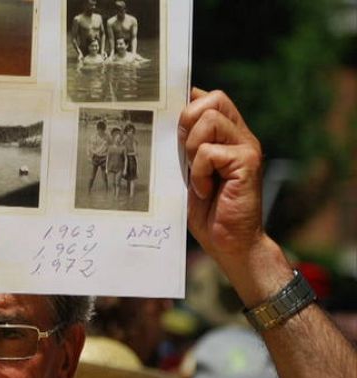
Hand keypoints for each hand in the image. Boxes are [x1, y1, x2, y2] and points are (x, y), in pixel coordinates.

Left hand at [179, 89, 293, 303]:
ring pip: (210, 120)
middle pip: (214, 98)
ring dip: (192, 149)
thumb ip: (184, 146)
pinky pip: (211, 152)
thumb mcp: (188, 171)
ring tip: (196, 175)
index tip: (170, 117)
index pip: (211, 98)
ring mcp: (247, 148)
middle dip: (188, 120)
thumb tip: (166, 120)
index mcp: (226, 135)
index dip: (188, 100)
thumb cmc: (206, 210)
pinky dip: (200, 172)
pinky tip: (205, 190)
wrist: (229, 243)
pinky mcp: (247, 163)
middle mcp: (240, 136)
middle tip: (184, 153)